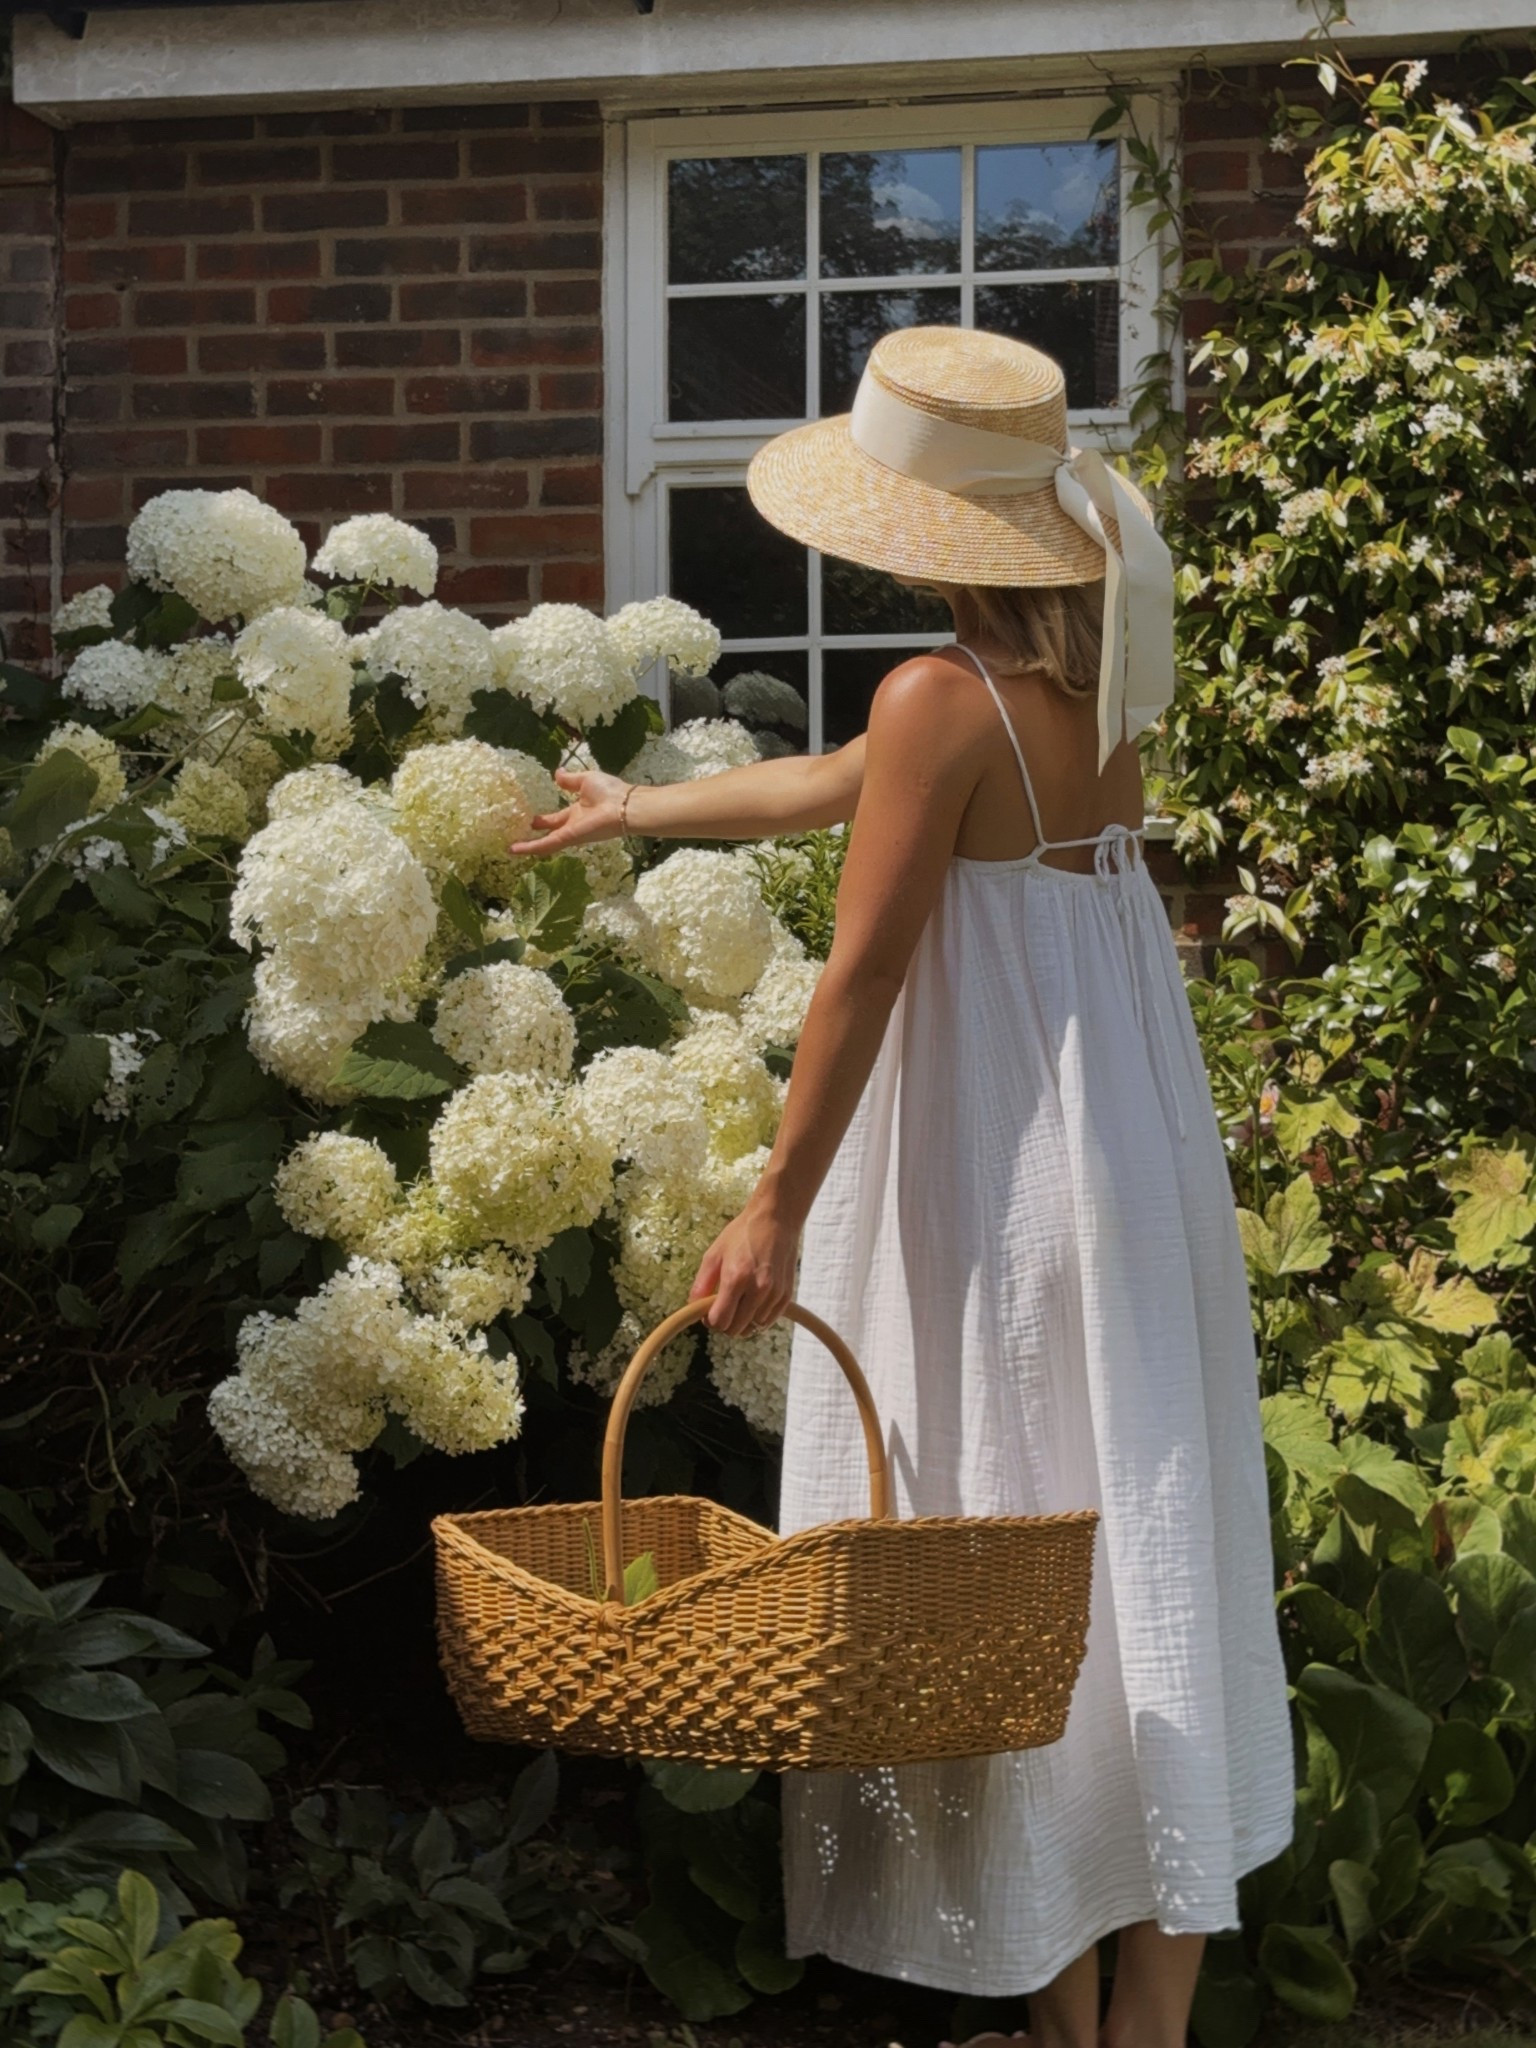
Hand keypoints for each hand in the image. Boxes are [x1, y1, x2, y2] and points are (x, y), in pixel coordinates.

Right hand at [507, 765, 628, 856]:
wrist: (623, 805)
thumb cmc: (610, 791)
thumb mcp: (586, 780)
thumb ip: (570, 780)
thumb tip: (557, 773)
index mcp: (577, 811)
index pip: (557, 818)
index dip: (544, 820)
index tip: (531, 819)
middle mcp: (573, 825)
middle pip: (550, 831)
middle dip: (536, 833)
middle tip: (519, 832)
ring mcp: (570, 834)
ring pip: (545, 843)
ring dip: (528, 846)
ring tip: (511, 848)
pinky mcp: (568, 838)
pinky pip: (546, 845)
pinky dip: (530, 848)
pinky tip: (515, 850)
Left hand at [689, 1196, 799, 1335]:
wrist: (776, 1219)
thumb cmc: (743, 1234)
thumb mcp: (714, 1254)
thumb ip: (701, 1284)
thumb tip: (693, 1307)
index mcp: (736, 1278)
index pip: (720, 1321)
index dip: (710, 1321)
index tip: (709, 1312)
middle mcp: (758, 1289)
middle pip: (736, 1329)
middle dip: (725, 1323)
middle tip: (723, 1307)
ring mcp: (774, 1294)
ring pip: (753, 1328)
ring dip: (743, 1321)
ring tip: (740, 1301)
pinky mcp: (786, 1295)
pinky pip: (768, 1321)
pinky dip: (758, 1317)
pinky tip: (753, 1302)